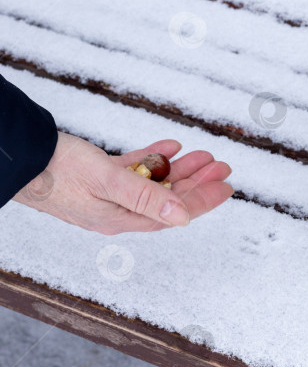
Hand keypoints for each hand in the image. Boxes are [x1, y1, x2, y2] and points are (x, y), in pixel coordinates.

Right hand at [13, 132, 233, 234]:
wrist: (21, 156)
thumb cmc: (58, 170)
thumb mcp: (108, 181)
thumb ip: (146, 198)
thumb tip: (183, 218)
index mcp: (121, 218)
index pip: (174, 213)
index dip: (204, 200)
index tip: (227, 187)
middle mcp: (118, 210)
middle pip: (169, 199)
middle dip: (198, 183)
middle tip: (222, 167)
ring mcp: (109, 194)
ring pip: (154, 183)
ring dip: (179, 169)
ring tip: (203, 155)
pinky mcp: (99, 177)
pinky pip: (135, 170)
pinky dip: (153, 159)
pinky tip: (169, 148)